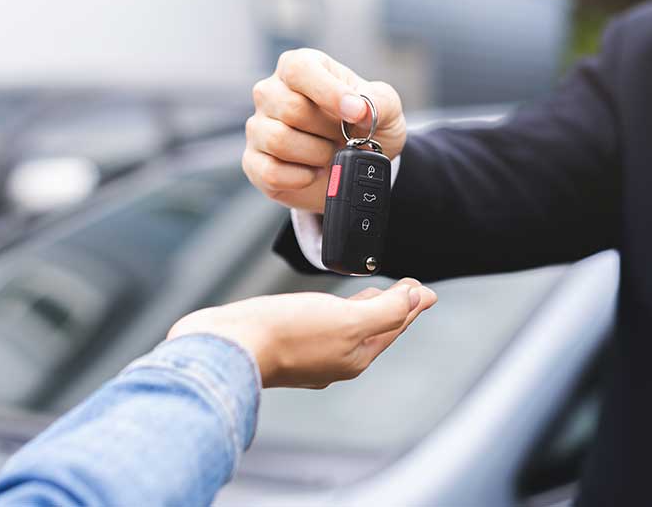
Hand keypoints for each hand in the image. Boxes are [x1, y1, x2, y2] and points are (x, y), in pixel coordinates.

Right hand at [167, 278, 435, 387]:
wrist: (227, 346)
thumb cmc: (285, 333)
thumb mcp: (347, 320)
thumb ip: (386, 310)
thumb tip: (417, 298)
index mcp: (355, 356)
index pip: (393, 326)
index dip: (410, 306)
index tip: (424, 290)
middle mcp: (335, 360)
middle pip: (374, 329)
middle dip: (393, 309)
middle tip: (409, 291)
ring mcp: (310, 354)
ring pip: (349, 328)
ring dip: (367, 310)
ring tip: (377, 295)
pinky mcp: (286, 343)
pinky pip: (324, 324)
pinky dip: (338, 311)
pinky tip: (328, 304)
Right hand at [243, 48, 406, 213]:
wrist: (355, 164)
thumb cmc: (363, 126)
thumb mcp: (385, 108)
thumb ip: (378, 101)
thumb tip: (360, 109)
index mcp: (299, 68)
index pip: (300, 69)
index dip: (329, 92)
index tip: (356, 114)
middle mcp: (271, 93)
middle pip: (291, 109)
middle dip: (328, 131)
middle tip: (344, 137)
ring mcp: (258, 127)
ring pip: (279, 140)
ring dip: (317, 154)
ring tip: (330, 154)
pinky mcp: (254, 161)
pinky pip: (270, 172)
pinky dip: (301, 177)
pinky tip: (314, 172)